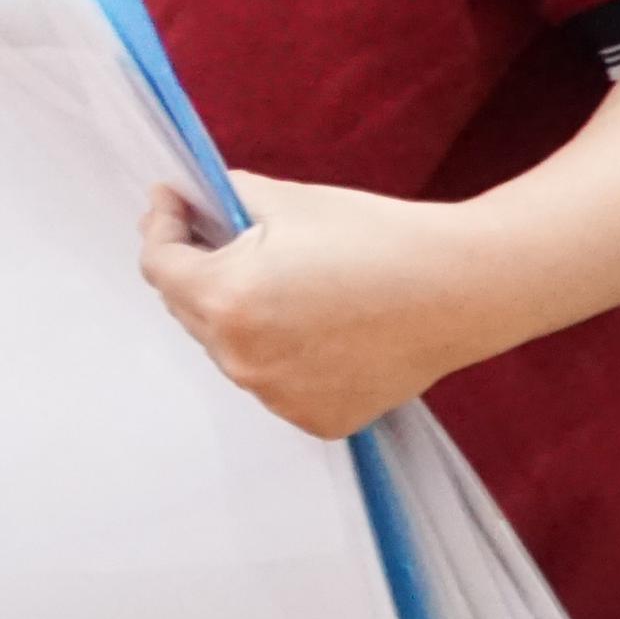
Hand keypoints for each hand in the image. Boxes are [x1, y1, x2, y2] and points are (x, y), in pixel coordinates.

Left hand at [137, 171, 483, 439]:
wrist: (460, 287)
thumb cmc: (376, 238)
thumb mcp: (284, 201)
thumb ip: (223, 201)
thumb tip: (190, 200)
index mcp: (224, 299)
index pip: (159, 265)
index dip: (161, 227)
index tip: (170, 205)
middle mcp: (240, 358)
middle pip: (190, 310)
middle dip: (200, 270)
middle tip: (222, 236)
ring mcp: (276, 396)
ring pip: (233, 349)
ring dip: (241, 317)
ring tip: (288, 286)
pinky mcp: (315, 418)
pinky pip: (276, 382)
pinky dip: (282, 355)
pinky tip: (319, 328)